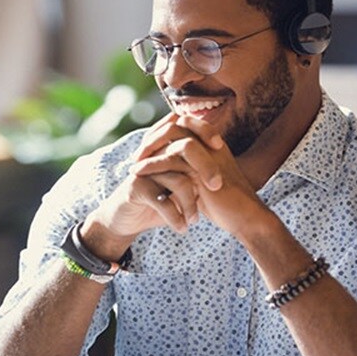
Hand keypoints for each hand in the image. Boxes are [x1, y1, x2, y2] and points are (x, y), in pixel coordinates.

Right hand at [81, 114, 209, 259]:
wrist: (126, 219)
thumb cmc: (157, 201)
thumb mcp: (179, 187)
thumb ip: (197, 175)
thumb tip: (230, 173)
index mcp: (165, 149)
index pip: (186, 126)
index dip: (205, 130)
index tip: (221, 147)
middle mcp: (154, 155)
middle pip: (185, 148)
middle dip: (206, 168)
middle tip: (216, 187)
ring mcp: (144, 170)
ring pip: (178, 180)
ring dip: (190, 204)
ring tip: (194, 221)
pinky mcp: (135, 188)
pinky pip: (163, 201)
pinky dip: (176, 217)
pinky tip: (181, 228)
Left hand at [130, 115, 264, 236]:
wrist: (244, 218)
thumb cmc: (224, 203)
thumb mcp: (203, 181)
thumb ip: (189, 169)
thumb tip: (169, 166)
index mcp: (213, 143)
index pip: (184, 122)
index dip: (163, 131)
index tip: (147, 148)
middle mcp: (211, 143)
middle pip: (176, 122)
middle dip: (154, 135)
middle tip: (138, 153)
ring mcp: (208, 153)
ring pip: (173, 135)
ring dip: (149, 147)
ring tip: (134, 165)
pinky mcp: (203, 169)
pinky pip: (171, 158)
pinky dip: (151, 164)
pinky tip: (138, 173)